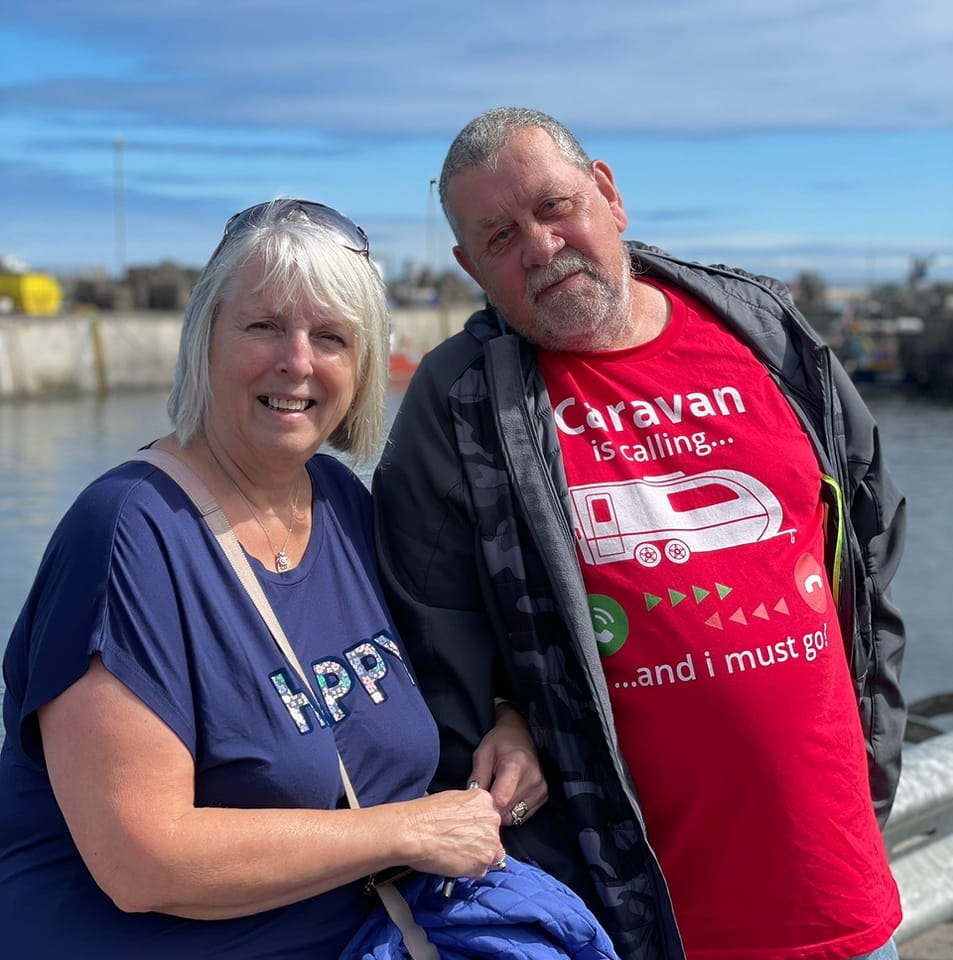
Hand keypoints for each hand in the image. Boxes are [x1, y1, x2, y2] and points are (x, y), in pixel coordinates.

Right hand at [405, 788, 503, 878]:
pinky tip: (454, 863)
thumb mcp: (451, 798)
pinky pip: (481, 870)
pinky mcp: (483, 862)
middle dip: (479, 841)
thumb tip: (468, 818)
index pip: (490, 816)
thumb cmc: (423, 815)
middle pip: (492, 835)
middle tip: (461, 845)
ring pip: (491, 854)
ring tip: (456, 855)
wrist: (413, 832)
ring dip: (477, 856)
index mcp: (484, 800)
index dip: (478, 826)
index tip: (470, 832)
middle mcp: (491, 819)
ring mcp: (489, 841)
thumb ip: (468, 808)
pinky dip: (470, 870)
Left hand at [469, 701, 547, 826]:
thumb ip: (477, 777)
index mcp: (516, 765)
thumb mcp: (482, 754)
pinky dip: (512, 811)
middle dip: (493, 807)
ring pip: (514, 816)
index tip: (480, 799)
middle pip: (506, 810)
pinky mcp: (543, 795)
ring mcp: (541, 788)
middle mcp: (533, 778)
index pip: (500, 799)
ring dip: (502, 810)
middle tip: (488, 792)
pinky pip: (522, 816)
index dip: (486, 804)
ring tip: (499, 791)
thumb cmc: (499, 742)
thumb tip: (474, 801)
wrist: (520, 735)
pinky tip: (509, 795)